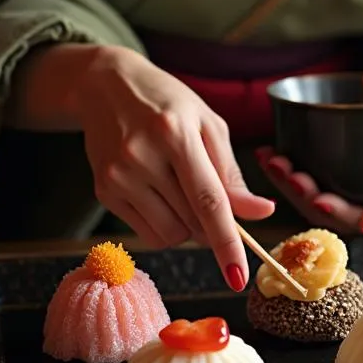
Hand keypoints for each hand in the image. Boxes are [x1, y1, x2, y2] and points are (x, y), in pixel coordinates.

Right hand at [61, 45, 274, 289]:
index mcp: (175, 134)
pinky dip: (165, 225)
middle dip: (212, 224)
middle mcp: (142, 157)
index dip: (227, 242)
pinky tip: (159, 192)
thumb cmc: (167, 102)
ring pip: (171, 235)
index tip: (238, 276)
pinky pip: (148, 234)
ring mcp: (118, 176)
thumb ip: (231, 173)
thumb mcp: (207, 124)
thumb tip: (259, 212)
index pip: (208, 201)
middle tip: (210, 196)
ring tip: (180, 187)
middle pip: (192, 222)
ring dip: (188, 226)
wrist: (105, 86)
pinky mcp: (103, 190)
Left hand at [255, 108, 362, 233]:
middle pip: (349, 214)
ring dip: (296, 187)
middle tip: (292, 176)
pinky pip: (321, 187)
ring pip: (328, 203)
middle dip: (316, 198)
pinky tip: (274, 155)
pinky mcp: (354, 185)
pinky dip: (295, 174)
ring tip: (274, 162)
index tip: (350, 213)